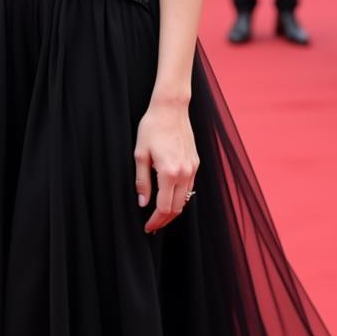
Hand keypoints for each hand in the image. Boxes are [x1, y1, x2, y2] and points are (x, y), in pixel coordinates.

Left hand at [134, 99, 198, 233]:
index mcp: (169, 172)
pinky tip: (169, 197)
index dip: (155, 221)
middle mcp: (184, 173)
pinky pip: (189, 187)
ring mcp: (192, 168)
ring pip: (185, 199)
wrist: (171, 108)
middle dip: (164, 220)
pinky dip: (180, 197)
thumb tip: (143, 203)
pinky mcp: (195, 163)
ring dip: (173, 210)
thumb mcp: (140, 154)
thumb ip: (142, 181)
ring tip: (159, 215)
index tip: (147, 227)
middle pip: (177, 208)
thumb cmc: (152, 127)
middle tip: (152, 225)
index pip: (164, 208)